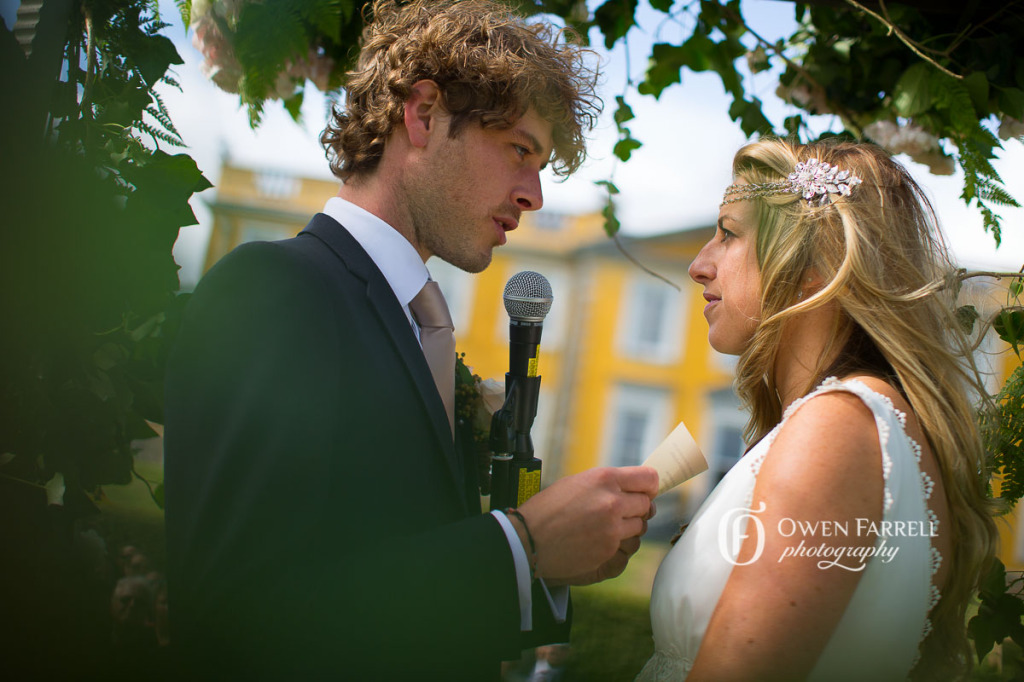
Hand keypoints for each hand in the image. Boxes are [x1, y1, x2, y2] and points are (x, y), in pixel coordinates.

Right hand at [517, 466, 656, 582]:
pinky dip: (619, 543)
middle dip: (637, 508)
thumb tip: (631, 488)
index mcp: (604, 479)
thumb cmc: (547, 509)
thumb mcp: (577, 483)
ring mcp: (613, 528)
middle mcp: (613, 501)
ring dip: (629, 527)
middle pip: (646, 504)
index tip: (645, 491)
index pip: (648, 478)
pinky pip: (628, 545)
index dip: (648, 486)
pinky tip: (600, 540)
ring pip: (640, 526)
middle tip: (621, 511)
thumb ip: (606, 484)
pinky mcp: (609, 550)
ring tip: (607, 526)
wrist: (529, 539)